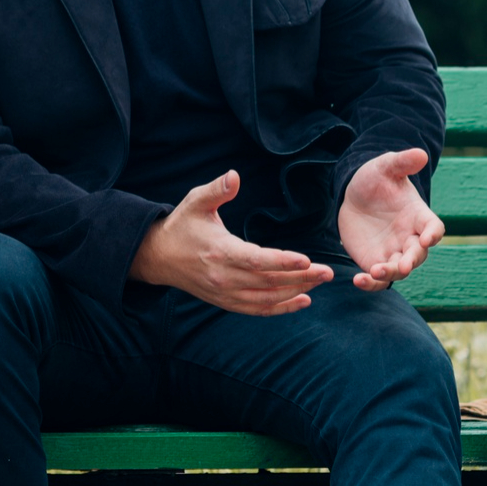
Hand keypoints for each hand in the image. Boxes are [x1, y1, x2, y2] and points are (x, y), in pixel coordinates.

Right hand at [130, 171, 335, 314]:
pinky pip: (258, 309)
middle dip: (301, 277)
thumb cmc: (182, 225)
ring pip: (266, 298)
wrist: (158, 257)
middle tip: (328, 272)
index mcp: (220, 251)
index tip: (306, 258)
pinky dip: (281, 308)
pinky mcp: (226, 302)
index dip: (282, 261)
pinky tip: (303, 300)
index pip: (256, 261)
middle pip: (268, 282)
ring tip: (320, 283)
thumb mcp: (195, 201)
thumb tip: (234, 176)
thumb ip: (216, 190)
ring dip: (295, 292)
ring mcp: (225, 293)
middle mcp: (224, 277)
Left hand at [337, 149, 443, 290]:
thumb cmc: (376, 178)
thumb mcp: (386, 166)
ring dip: (390, 273)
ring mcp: (393, 252)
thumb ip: (402, 162)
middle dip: (411, 261)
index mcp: (418, 216)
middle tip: (402, 265)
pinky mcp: (374, 261)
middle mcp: (410, 238)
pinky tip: (358, 280)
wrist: (354, 193)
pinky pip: (377, 279)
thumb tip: (420, 154)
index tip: (427, 238)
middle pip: (418, 255)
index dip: (433, 234)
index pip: (434, 228)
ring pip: (398, 271)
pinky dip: (371, 283)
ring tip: (375, 272)